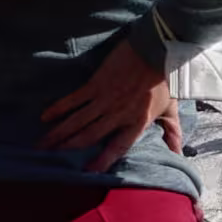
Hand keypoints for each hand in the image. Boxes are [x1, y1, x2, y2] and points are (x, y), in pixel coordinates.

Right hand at [42, 33, 177, 168]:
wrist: (155, 49)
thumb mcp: (171, 109)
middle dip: (68, 149)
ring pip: (77, 120)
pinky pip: (74, 99)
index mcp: (137, 122)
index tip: (87, 172)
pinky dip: (59, 108)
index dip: (102, 160)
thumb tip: (178, 155)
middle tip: (50, 158)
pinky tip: (45, 117)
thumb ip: (173, 133)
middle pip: (89, 136)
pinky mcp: (96, 83)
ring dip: (59, 133)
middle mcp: (118, 113)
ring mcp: (105, 98)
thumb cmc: (164, 80)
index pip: (117, 147)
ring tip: (42, 144)